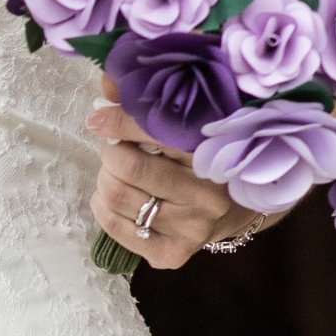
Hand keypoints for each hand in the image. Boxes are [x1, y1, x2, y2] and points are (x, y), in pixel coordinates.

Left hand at [87, 84, 273, 272]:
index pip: (157, 132)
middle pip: (131, 167)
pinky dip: (102, 207)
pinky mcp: (172, 254)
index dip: (119, 121)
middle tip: (113, 147)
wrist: (236, 209)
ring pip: (118, 196)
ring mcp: (192, 228)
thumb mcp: (190, 125)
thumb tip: (108, 80)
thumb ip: (150, 101)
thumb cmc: (207, 157)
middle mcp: (208, 195)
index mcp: (216, 153)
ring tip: (115, 171)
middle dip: (111, 152)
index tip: (99, 117)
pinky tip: (112, 196)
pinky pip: (116, 228)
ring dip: (105, 177)